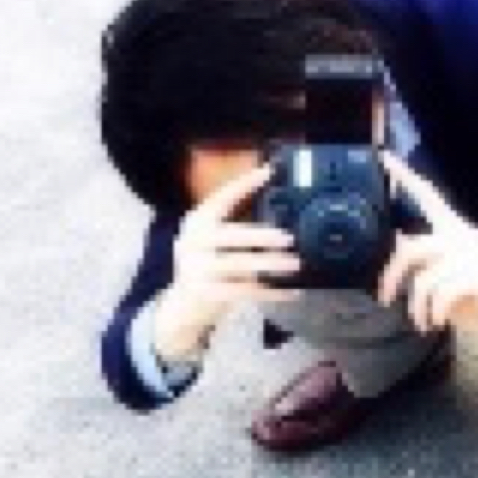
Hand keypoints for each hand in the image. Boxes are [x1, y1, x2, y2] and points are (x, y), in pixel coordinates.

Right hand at [168, 163, 301, 328]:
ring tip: (295, 264)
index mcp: (197, 222)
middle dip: (263, 237)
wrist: (183, 306)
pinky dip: (270, 292)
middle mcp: (193, 242)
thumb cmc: (208, 266)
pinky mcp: (207, 293)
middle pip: (232, 236)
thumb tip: (279, 218)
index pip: (221, 197)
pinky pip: (245, 291)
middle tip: (289, 238)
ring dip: (270, 264)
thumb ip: (237, 229)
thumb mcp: (214, 241)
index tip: (268, 171)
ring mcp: (197, 269)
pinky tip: (290, 292)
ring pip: (240, 264)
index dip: (244, 184)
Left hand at [377, 151, 477, 335]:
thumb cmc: (472, 299)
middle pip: (410, 248)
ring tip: (422, 321)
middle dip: (391, 276)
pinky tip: (437, 322)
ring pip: (424, 278)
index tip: (384, 156)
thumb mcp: (440, 276)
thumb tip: (398, 238)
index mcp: (454, 230)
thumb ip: (422, 258)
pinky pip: (440, 294)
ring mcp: (473, 254)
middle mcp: (464, 235)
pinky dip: (433, 313)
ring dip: (417, 306)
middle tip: (384, 300)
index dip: (406, 177)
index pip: (428, 196)